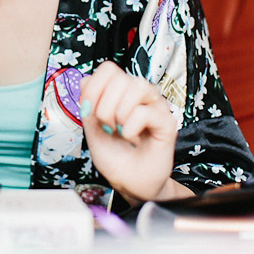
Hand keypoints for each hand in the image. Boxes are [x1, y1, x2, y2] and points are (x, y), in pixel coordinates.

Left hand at [79, 61, 190, 202]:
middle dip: (103, 106)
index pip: (108, 68)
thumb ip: (88, 106)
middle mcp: (140, 94)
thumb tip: (86, 81)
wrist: (131, 185)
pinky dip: (130, 128)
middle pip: (119, 76)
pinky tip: (133, 138)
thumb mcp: (92, 131)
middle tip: (107, 128)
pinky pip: (144, 112)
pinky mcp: (167, 122)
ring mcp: (155, 106)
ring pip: (135, 86)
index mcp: (121, 92)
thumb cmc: (115, 159)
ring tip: (120, 131)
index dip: (94, 87)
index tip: (89, 112)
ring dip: (119, 113)